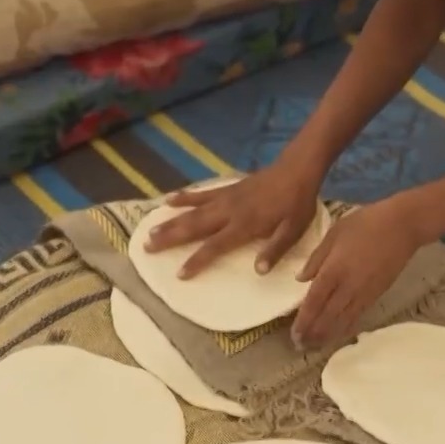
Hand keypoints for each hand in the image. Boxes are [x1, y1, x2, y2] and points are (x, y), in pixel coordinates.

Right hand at [141, 165, 321, 277]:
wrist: (296, 169)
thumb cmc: (297, 203)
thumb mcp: (293, 230)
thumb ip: (275, 250)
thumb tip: (258, 271)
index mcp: (245, 225)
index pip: (216, 245)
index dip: (197, 260)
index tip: (180, 274)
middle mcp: (229, 211)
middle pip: (195, 226)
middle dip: (170, 238)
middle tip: (147, 248)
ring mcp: (225, 198)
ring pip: (193, 211)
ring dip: (171, 221)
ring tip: (150, 230)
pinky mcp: (226, 188)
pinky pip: (201, 194)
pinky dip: (185, 197)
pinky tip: (169, 199)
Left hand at [291, 199, 425, 349]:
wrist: (403, 227)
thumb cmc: (366, 223)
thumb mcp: (334, 233)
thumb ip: (316, 258)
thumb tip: (301, 279)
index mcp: (333, 269)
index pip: (314, 301)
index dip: (304, 320)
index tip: (294, 334)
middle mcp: (347, 286)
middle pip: (327, 316)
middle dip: (313, 333)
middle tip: (300, 346)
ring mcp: (363, 293)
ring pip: (342, 320)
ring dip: (328, 335)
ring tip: (315, 346)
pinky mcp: (376, 294)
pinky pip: (357, 316)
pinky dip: (346, 328)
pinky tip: (338, 334)